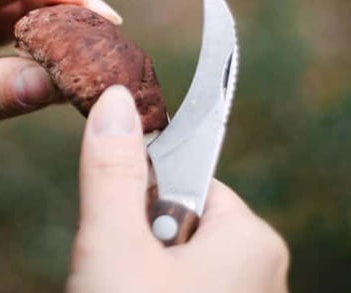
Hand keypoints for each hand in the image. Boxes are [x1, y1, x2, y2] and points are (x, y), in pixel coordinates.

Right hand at [68, 86, 288, 292]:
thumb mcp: (115, 245)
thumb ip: (114, 173)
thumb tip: (118, 100)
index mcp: (250, 237)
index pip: (180, 177)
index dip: (137, 194)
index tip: (113, 225)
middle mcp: (261, 268)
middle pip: (172, 218)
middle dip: (133, 239)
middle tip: (112, 273)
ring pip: (169, 258)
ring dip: (134, 267)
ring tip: (114, 291)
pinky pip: (175, 285)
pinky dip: (147, 288)